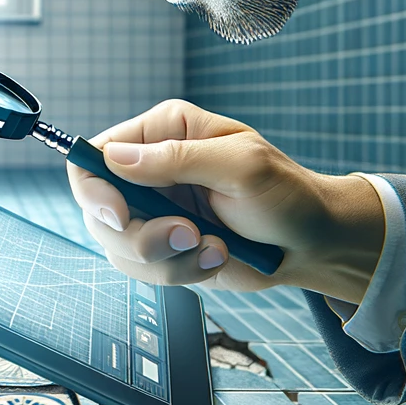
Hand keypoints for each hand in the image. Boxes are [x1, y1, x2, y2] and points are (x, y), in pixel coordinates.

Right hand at [67, 100, 385, 303]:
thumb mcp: (241, 166)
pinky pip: (144, 271)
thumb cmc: (286, 194)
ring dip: (167, 259)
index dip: (94, 189)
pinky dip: (180, 272)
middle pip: (99, 211)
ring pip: (119, 248)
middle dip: (139, 236)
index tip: (120, 215)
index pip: (96, 156)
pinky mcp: (164, 247)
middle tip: (188, 237)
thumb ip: (178, 159)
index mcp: (163, 132)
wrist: (311, 243)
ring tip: (214, 247)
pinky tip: (215, 256)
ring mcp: (154, 212)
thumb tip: (116, 157)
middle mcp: (150, 171)